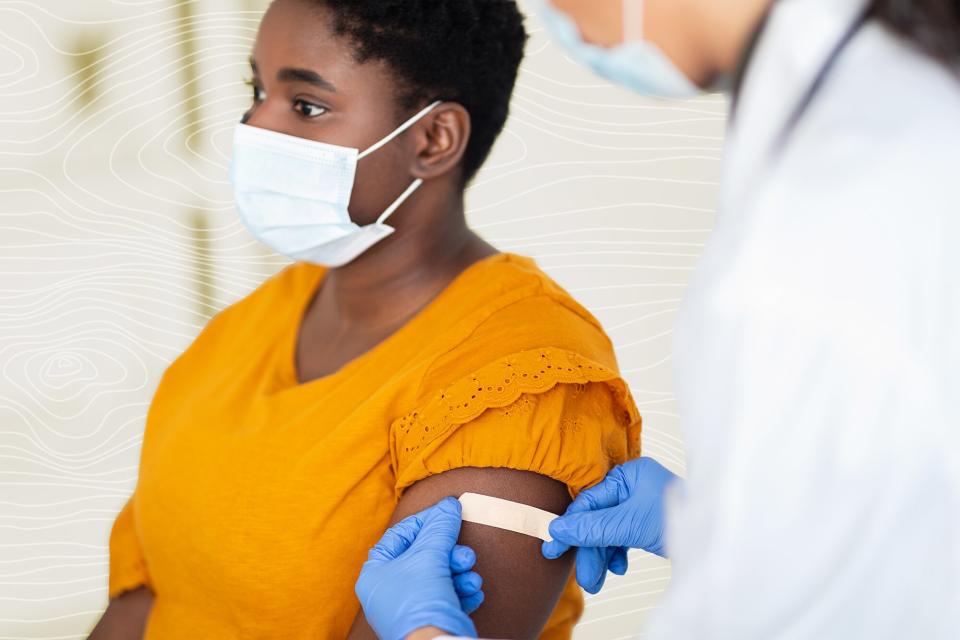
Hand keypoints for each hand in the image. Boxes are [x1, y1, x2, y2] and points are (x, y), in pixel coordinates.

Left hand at [356, 497, 482, 639]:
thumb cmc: (420, 601)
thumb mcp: (429, 555)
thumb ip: (440, 526)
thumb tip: (449, 505)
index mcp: (376, 573)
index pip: (399, 535)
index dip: (424, 521)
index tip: (447, 514)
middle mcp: (390, 590)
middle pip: (424, 555)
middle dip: (449, 552)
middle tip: (464, 554)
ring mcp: (410, 606)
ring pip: (440, 575)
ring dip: (460, 571)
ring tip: (470, 575)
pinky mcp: (431, 618)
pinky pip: (448, 594)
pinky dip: (462, 590)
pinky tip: (472, 591)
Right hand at [541, 457, 677, 593]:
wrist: (718, 539)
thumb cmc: (678, 520)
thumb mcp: (629, 525)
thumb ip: (592, 528)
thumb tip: (558, 530)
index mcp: (628, 475)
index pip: (589, 502)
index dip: (570, 527)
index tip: (553, 547)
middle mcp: (633, 486)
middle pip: (598, 519)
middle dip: (590, 550)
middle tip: (584, 578)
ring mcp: (640, 504)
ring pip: (609, 531)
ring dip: (602, 556)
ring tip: (598, 582)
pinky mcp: (647, 521)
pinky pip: (622, 536)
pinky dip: (617, 552)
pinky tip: (619, 567)